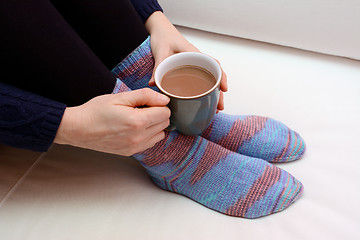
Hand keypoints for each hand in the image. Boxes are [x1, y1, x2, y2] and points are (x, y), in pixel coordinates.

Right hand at [54, 88, 170, 155]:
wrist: (78, 128)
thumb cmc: (96, 111)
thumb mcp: (120, 97)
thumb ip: (145, 96)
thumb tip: (164, 99)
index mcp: (137, 122)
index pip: (165, 112)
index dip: (158, 103)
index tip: (145, 101)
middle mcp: (139, 137)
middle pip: (164, 123)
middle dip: (157, 113)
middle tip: (140, 108)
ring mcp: (135, 147)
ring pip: (160, 134)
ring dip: (154, 125)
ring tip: (137, 118)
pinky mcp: (130, 152)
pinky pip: (150, 143)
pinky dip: (147, 134)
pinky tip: (134, 128)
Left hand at [145, 11, 227, 111]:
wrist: (160, 32)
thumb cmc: (163, 37)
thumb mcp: (160, 52)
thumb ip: (158, 67)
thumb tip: (154, 84)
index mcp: (194, 53)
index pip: (214, 64)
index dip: (221, 77)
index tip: (224, 88)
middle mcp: (197, 60)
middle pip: (214, 76)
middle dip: (219, 92)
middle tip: (219, 107)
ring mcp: (195, 65)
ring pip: (209, 80)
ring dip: (213, 94)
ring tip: (214, 108)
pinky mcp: (189, 70)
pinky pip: (200, 81)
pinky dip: (204, 91)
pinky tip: (203, 101)